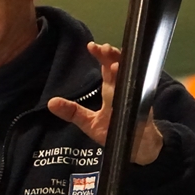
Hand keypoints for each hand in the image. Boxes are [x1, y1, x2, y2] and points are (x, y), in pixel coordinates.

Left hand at [46, 42, 163, 165]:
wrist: (137, 148)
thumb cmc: (114, 132)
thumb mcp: (89, 123)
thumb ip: (72, 113)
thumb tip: (51, 103)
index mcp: (111, 90)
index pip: (106, 68)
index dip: (101, 56)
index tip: (91, 46)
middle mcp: (124, 90)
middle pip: (120, 69)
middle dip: (112, 58)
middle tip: (104, 48)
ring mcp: (135, 99)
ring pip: (131, 80)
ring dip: (124, 71)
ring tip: (114, 65)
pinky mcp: (144, 110)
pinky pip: (141, 98)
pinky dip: (136, 91)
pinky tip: (130, 86)